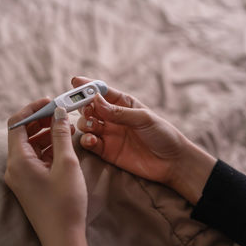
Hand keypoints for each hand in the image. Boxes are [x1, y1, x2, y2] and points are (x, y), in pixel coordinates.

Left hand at [5, 99, 92, 245]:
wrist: (63, 237)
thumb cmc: (65, 202)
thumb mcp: (66, 164)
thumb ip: (60, 135)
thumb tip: (58, 112)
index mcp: (18, 160)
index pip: (16, 124)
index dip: (32, 109)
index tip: (50, 102)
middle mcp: (14, 167)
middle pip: (21, 134)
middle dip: (40, 120)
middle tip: (60, 113)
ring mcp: (20, 176)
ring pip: (29, 146)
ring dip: (45, 134)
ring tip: (66, 127)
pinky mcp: (29, 183)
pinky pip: (34, 159)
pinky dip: (47, 148)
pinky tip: (63, 145)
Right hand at [73, 77, 216, 204]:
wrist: (171, 163)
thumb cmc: (162, 134)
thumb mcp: (143, 118)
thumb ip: (119, 112)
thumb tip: (96, 101)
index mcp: (123, 104)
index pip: (101, 92)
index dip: (87, 86)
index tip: (74, 82)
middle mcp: (113, 118)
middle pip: (90, 107)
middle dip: (83, 106)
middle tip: (85, 109)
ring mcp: (109, 134)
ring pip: (87, 124)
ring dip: (85, 123)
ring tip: (92, 125)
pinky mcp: (106, 151)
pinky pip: (90, 143)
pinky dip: (87, 140)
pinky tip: (92, 140)